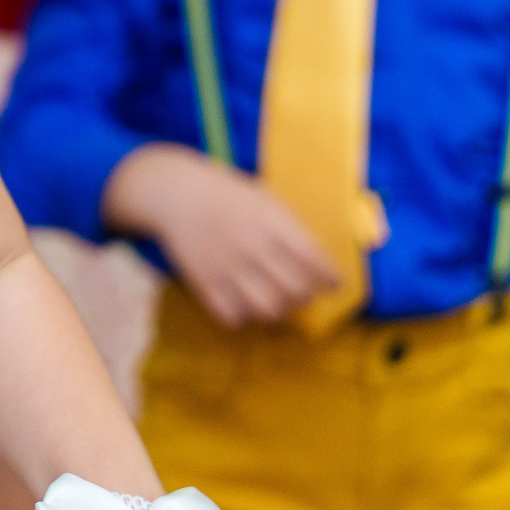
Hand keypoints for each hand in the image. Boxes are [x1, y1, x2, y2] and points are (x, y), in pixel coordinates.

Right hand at [104, 145, 338, 327]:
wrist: (176, 193)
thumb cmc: (227, 196)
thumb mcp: (265, 199)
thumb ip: (291, 228)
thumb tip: (320, 262)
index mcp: (272, 221)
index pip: (315, 260)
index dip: (331, 278)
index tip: (334, 284)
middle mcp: (252, 246)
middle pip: (296, 291)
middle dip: (306, 296)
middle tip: (302, 292)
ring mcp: (227, 266)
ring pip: (268, 309)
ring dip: (278, 309)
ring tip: (276, 300)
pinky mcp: (204, 282)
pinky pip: (233, 316)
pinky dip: (243, 315)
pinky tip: (243, 302)